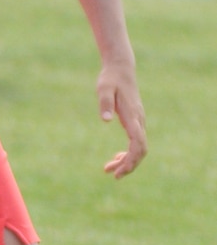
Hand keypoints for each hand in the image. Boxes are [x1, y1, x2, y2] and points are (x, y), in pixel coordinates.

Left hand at [97, 61, 146, 177]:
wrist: (121, 69)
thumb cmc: (110, 79)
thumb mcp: (104, 88)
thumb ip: (105, 102)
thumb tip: (105, 120)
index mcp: (132, 117)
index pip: (138, 144)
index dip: (131, 160)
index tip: (118, 172)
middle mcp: (139, 121)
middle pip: (141, 150)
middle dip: (129, 165)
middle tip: (112, 175)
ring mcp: (139, 121)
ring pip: (138, 148)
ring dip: (126, 161)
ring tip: (108, 170)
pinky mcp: (135, 121)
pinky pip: (136, 142)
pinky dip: (127, 153)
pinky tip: (115, 158)